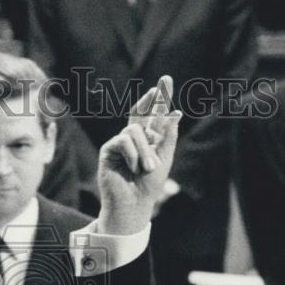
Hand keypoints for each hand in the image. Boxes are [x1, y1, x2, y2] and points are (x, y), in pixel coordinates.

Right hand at [96, 75, 181, 234]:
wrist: (133, 204)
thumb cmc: (149, 186)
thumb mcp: (164, 159)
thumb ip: (168, 136)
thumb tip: (175, 113)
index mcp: (149, 140)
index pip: (155, 115)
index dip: (160, 99)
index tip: (166, 81)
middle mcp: (134, 138)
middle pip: (141, 111)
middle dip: (153, 97)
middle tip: (164, 81)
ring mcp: (121, 142)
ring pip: (135, 130)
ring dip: (145, 151)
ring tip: (147, 169)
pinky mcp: (109, 149)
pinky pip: (123, 140)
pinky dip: (132, 154)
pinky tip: (133, 167)